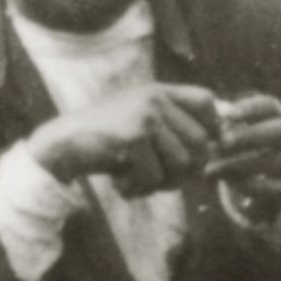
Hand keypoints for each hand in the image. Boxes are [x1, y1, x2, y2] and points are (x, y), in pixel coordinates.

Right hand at [32, 81, 218, 193]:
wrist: (61, 144)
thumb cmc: (102, 140)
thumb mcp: (139, 122)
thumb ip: (172, 126)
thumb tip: (219, 141)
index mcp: (158, 91)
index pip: (206, 100)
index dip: (213, 128)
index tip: (201, 151)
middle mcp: (154, 98)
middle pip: (201, 141)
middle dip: (187, 171)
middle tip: (164, 182)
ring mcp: (144, 115)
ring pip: (182, 164)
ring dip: (161, 183)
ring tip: (136, 181)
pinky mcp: (132, 136)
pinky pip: (155, 176)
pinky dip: (138, 189)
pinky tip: (120, 183)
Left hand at [205, 89, 280, 224]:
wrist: (258, 184)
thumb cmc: (241, 148)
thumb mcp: (232, 133)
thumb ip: (224, 125)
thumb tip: (214, 115)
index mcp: (279, 116)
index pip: (269, 106)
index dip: (248, 108)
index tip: (225, 115)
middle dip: (251, 134)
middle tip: (224, 140)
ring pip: (273, 161)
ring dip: (239, 162)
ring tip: (211, 167)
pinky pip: (269, 187)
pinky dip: (244, 184)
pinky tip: (224, 181)